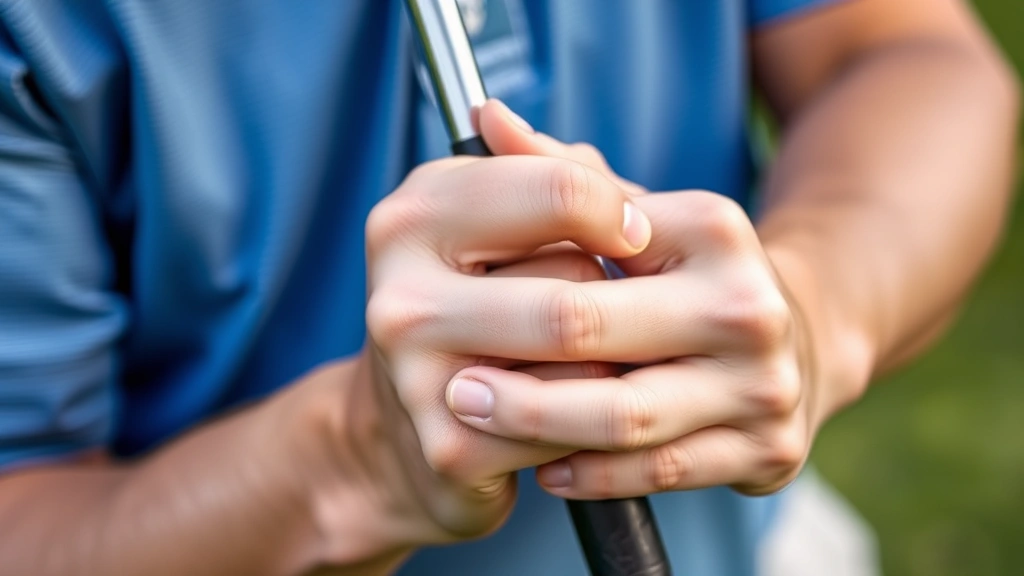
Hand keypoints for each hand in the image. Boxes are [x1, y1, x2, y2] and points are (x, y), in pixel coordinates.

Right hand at [334, 101, 652, 552]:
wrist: (405, 429)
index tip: (629, 234)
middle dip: (612, 295)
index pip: (558, 187)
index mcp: (414, 218)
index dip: (616, 210)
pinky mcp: (450, 446)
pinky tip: (563, 414)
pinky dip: (590, 420)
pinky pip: (571, 425)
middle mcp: (402, 293)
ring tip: (579, 361)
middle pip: (576, 277)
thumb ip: (543, 171)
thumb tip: (501, 112)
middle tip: (600, 308)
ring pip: (581, 354)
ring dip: (609, 360)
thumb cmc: (482, 305)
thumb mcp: (501, 224)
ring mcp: (418, 375)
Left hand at [442, 111, 834, 498]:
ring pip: (625, 418)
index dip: (516, 278)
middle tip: (453, 385)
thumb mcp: (637, 215)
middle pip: (597, 337)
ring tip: (485, 422)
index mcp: (714, 231)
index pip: (592, 249)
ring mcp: (765, 384)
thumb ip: (561, 172)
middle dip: (514, 365)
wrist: (793, 339)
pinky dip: (594, 474)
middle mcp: (748, 306)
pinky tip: (546, 467)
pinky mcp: (770, 449)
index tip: (458, 302)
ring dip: (540, 424)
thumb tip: (485, 118)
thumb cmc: (686, 275)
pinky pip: (659, 471)